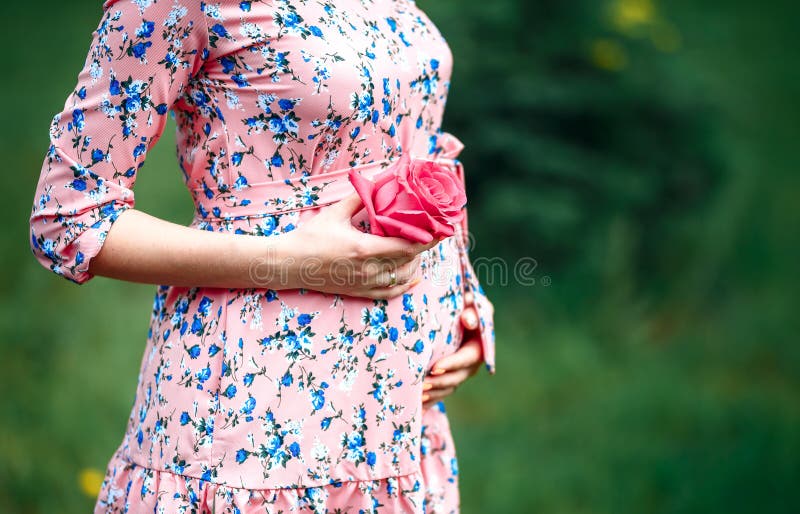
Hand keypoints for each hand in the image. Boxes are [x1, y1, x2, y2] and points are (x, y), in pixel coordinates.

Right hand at [280, 193, 439, 298]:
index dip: (428, 238)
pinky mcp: (359, 292)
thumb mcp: (335, 213)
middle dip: (424, 247)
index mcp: (365, 249)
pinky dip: (405, 284)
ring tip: (420, 248)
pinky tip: (414, 277)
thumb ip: (360, 198)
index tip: (440, 228)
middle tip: (434, 233)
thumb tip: (378, 182)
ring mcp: (365, 283)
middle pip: (409, 260)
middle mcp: (369, 269)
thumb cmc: (310, 237)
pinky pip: (390, 292)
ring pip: (403, 277)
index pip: (408, 246)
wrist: (289, 264)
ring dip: (415, 263)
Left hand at [422, 291, 483, 408]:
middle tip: (422, 386)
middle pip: (456, 378)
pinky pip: (440, 392)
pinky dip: (430, 400)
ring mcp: (460, 373)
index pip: (466, 359)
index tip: (435, 368)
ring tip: (417, 397)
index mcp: (479, 348)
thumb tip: (467, 320)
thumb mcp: (474, 303)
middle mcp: (471, 365)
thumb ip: (473, 309)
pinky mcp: (449, 377)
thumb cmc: (468, 305)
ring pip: (447, 388)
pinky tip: (416, 406)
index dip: (451, 365)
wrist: (461, 315)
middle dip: (439, 383)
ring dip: (434, 394)